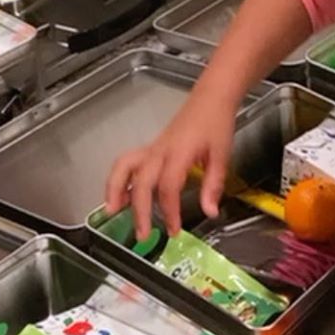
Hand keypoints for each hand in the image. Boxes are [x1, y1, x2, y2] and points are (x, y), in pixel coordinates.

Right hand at [105, 95, 235, 240]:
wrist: (210, 99)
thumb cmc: (216, 124)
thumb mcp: (221, 156)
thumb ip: (213, 185)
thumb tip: (210, 212)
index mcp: (179, 153)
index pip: (168, 186)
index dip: (169, 210)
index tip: (173, 229)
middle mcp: (160, 151)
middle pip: (142, 181)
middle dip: (139, 210)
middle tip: (142, 235)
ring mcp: (152, 148)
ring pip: (124, 166)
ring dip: (115, 189)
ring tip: (112, 211)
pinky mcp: (150, 149)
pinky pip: (127, 162)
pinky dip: (118, 179)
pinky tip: (119, 196)